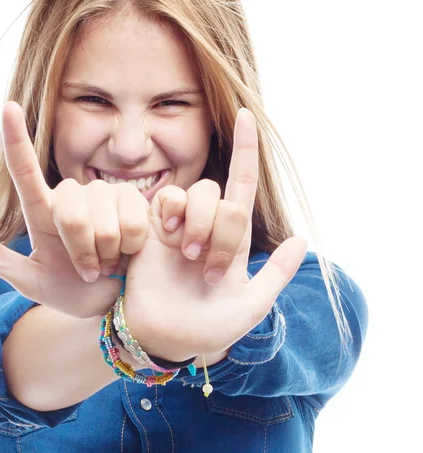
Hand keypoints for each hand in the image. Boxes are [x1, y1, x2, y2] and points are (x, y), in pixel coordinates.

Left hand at [0, 101, 150, 317]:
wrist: (116, 301)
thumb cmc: (73, 291)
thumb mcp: (34, 282)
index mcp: (43, 212)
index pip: (25, 172)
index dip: (16, 139)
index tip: (7, 107)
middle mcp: (73, 196)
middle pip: (69, 213)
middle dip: (80, 251)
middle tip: (90, 268)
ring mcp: (104, 194)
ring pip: (101, 221)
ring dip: (106, 253)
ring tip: (110, 259)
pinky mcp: (132, 198)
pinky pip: (130, 220)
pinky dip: (130, 246)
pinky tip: (130, 250)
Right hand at [121, 108, 306, 360]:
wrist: (164, 337)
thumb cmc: (208, 327)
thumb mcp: (250, 307)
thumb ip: (276, 275)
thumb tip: (301, 239)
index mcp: (234, 240)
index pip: (243, 187)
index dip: (245, 151)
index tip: (247, 115)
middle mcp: (207, 226)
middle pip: (224, 197)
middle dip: (223, 230)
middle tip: (210, 269)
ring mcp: (179, 225)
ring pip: (196, 194)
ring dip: (198, 224)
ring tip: (188, 256)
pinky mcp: (152, 227)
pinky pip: (165, 201)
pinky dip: (171, 215)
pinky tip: (167, 239)